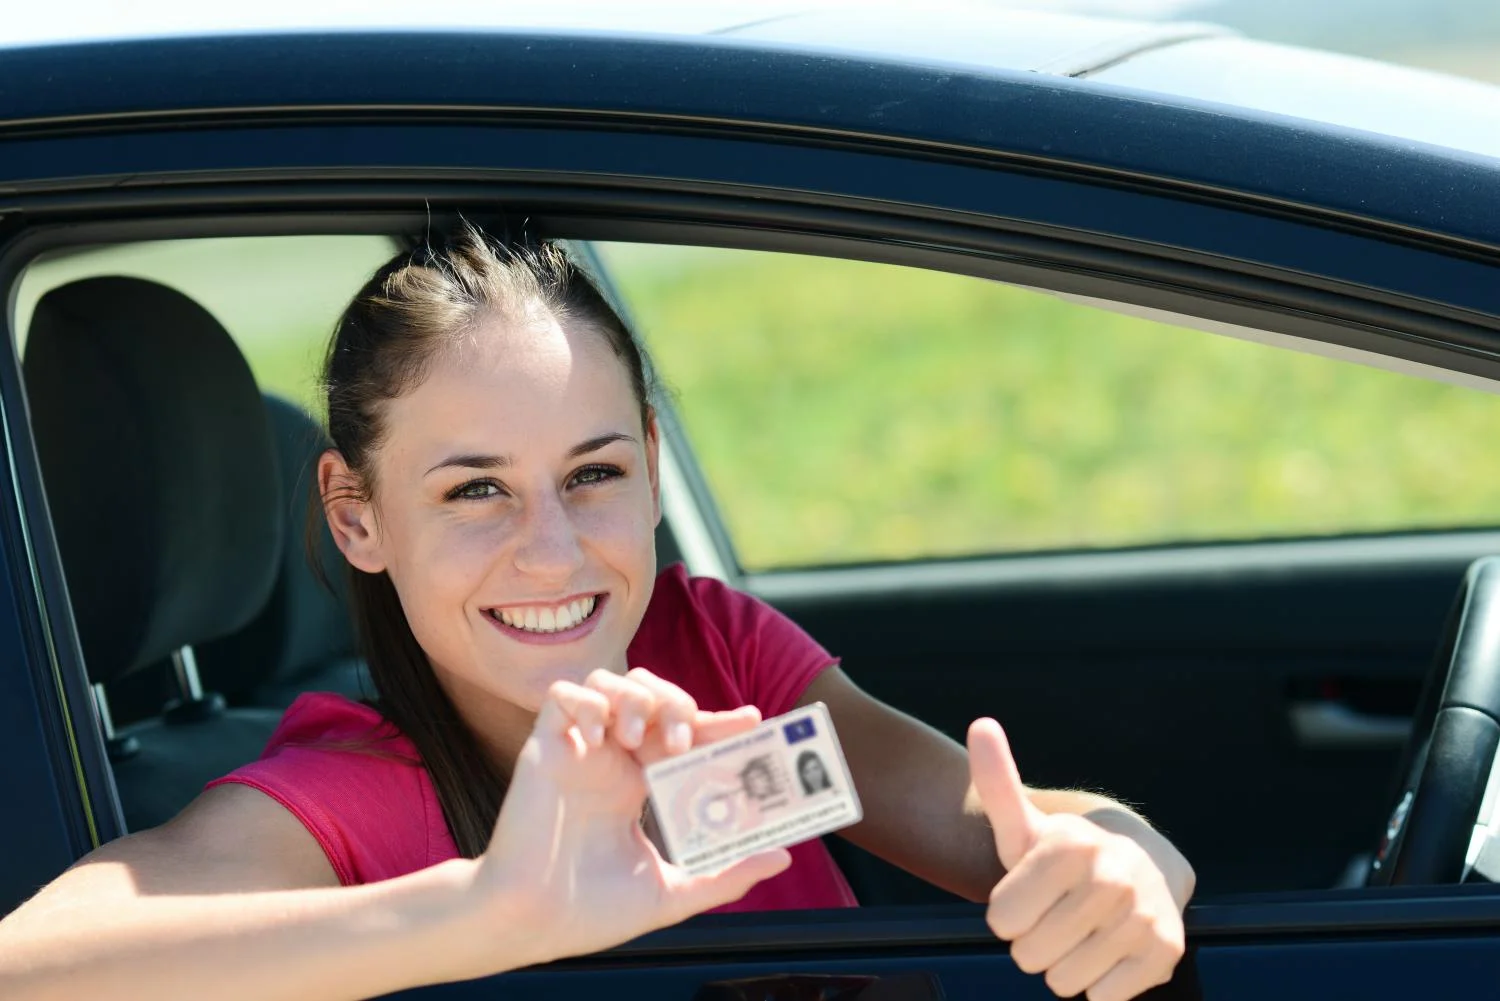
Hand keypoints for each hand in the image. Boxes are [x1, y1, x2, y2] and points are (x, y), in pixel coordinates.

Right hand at [459, 668, 790, 972]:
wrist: (529, 922)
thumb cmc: (589, 912)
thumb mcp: (670, 893)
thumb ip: (725, 875)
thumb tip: (782, 856)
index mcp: (639, 785)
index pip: (686, 735)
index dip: (719, 721)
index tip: (753, 721)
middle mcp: (611, 760)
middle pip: (653, 695)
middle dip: (678, 703)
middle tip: (685, 740)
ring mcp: (578, 750)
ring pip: (611, 682)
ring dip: (635, 698)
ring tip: (637, 740)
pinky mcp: (544, 747)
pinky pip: (562, 694)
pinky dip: (586, 699)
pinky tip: (600, 732)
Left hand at [968, 719, 1187, 1000]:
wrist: (1141, 867)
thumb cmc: (1063, 855)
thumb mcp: (1024, 824)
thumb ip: (996, 781)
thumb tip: (980, 724)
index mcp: (1069, 846)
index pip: (1000, 922)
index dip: (1007, 915)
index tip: (1028, 894)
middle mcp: (1111, 876)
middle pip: (1028, 955)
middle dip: (1033, 943)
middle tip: (1054, 915)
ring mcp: (1142, 915)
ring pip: (1064, 982)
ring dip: (1064, 966)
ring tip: (1080, 932)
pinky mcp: (1165, 952)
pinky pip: (1101, 999)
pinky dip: (1098, 986)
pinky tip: (1108, 951)